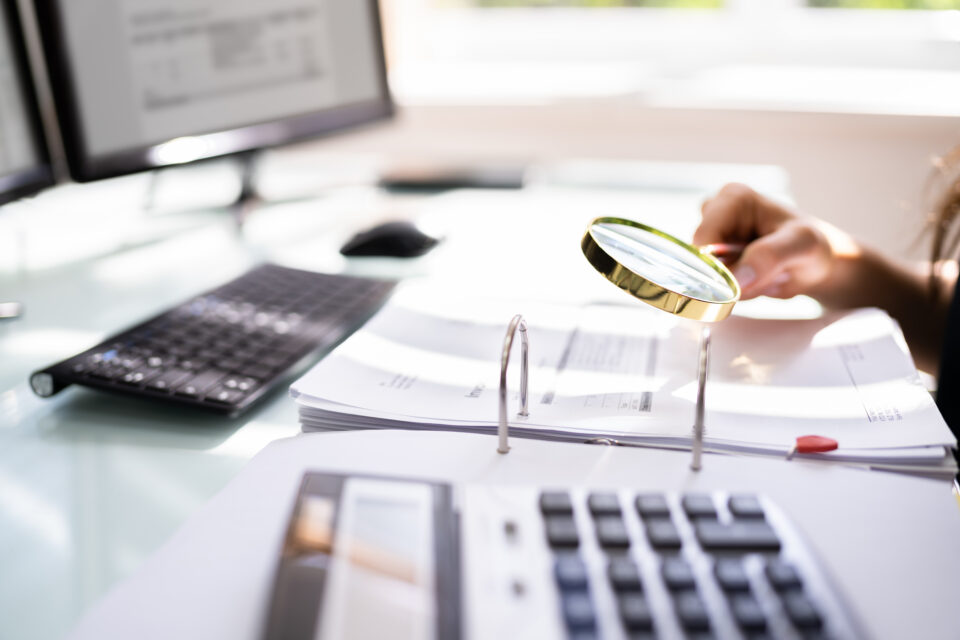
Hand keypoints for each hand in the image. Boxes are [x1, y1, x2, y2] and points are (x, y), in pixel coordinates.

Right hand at [694, 183, 853, 299]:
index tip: (746, 279)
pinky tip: (757, 280)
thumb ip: (769, 257)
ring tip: (765, 275)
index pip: (703, 239)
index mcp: (733, 198)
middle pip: (700, 258)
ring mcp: (714, 236)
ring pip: (705, 274)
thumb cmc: (812, 244)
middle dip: (730, 276)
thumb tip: (734, 278)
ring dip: (735, 284)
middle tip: (766, 274)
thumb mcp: (802, 246)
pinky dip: (736, 289)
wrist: (818, 263)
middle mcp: (716, 213)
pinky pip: (713, 283)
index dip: (717, 265)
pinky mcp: (715, 257)